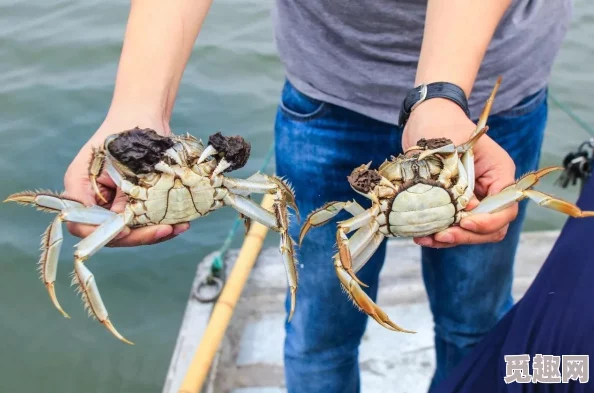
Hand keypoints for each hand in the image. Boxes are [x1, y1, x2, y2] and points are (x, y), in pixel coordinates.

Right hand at [63, 113, 189, 246]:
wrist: (143, 117)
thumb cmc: (123, 131)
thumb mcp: (116, 159)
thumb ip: (116, 190)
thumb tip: (124, 223)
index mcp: (80, 191)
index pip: (82, 225)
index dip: (102, 233)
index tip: (126, 229)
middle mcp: (96, 204)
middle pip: (111, 235)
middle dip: (139, 236)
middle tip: (165, 230)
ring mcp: (117, 207)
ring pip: (133, 233)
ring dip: (156, 234)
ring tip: (179, 227)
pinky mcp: (137, 207)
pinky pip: (146, 223)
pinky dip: (162, 225)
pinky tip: (181, 223)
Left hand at [401, 98, 517, 247]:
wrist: (426, 117)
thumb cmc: (441, 123)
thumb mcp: (450, 146)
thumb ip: (458, 177)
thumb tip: (462, 211)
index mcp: (499, 172)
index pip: (506, 208)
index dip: (488, 221)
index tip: (464, 221)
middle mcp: (490, 188)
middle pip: (491, 227)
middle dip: (467, 235)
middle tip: (440, 236)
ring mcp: (473, 198)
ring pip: (471, 231)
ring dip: (451, 239)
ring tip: (425, 238)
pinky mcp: (454, 203)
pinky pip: (453, 226)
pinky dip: (439, 233)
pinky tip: (421, 235)